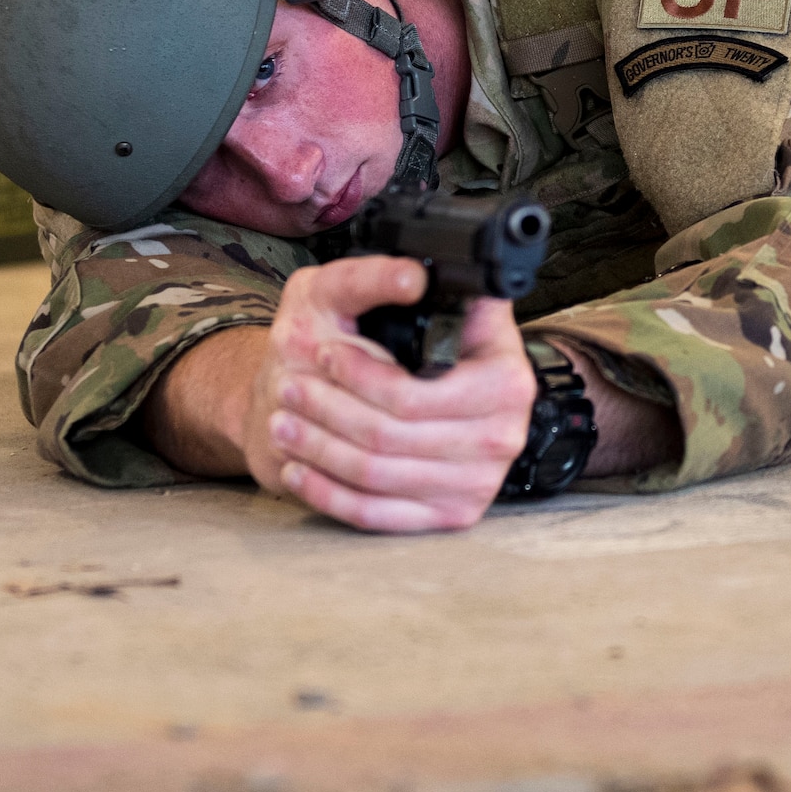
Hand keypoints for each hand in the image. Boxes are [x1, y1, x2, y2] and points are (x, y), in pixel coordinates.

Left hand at [247, 257, 536, 532]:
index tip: (326, 354)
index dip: (362, 378)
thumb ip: (387, 276)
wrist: (402, 404)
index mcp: (506, 380)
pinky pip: (378, 514)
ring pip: (377, 475)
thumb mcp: (391, 299)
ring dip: (319, 447)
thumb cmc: (395, 345)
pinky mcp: (450, 515)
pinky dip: (327, 492)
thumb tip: (412, 277)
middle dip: (328, 410)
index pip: (416, 396)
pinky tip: (298, 468)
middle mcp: (502, 435)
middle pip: (391, 437)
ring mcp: (478, 482)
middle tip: (290, 389)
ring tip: (284, 420)